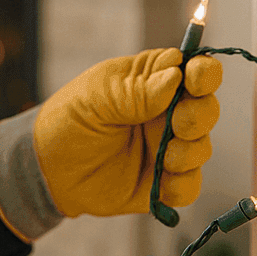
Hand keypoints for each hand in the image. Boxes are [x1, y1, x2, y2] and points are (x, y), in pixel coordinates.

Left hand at [33, 47, 221, 217]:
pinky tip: (162, 183)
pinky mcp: (163, 183)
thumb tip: (176, 77)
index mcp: (154, 80)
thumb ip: (136, 90)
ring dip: (190, 152)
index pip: (196, 69)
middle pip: (207, 108)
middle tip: (177, 123)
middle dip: (200, 116)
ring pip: (203, 148)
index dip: (204, 73)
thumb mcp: (97, 96)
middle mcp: (168, 113)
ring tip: (165, 157)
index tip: (195, 81)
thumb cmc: (70, 119)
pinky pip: (189, 186)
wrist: (48, 168)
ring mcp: (168, 148)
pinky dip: (182, 186)